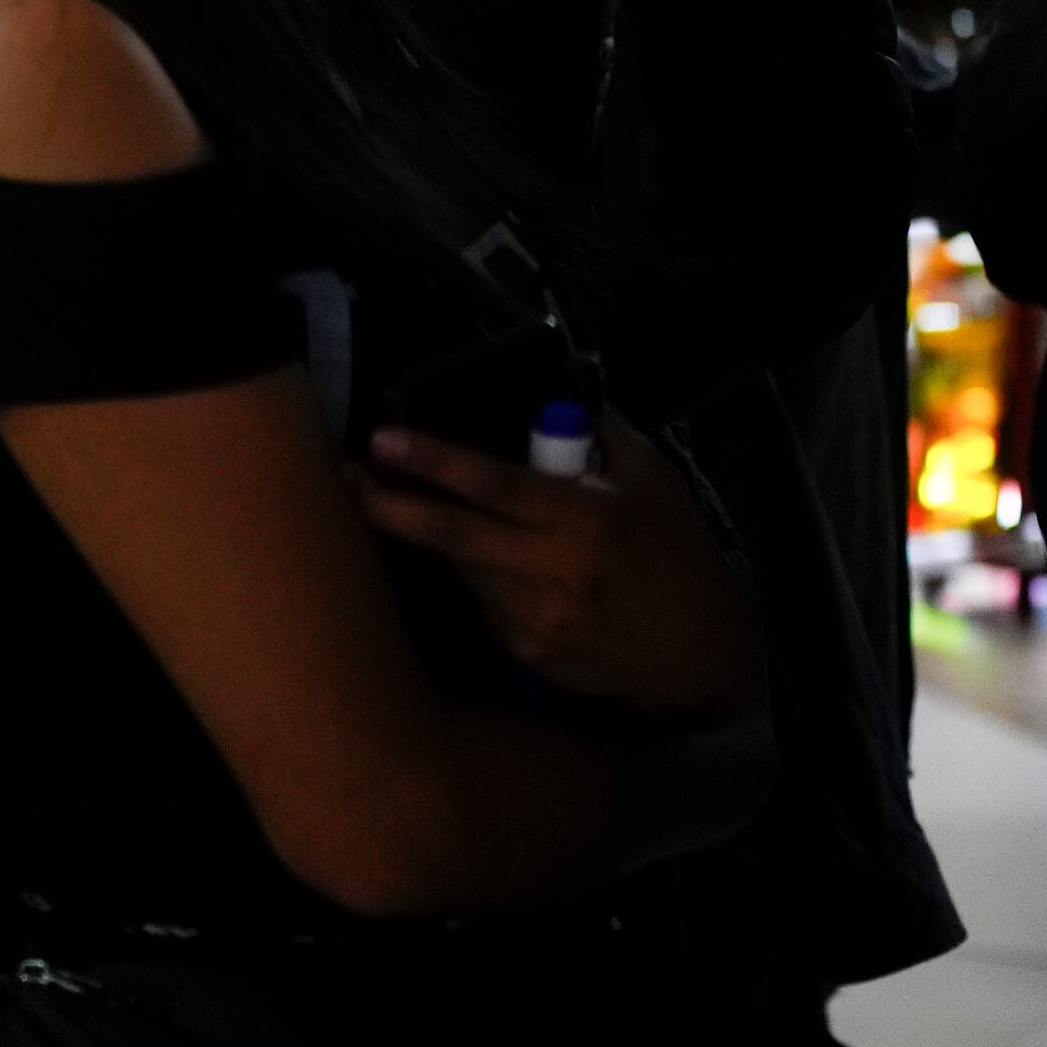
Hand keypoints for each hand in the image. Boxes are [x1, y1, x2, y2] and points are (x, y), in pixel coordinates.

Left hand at [354, 414, 754, 716]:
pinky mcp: (526, 652)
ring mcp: (536, 618)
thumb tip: (553, 394)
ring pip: (460, 568)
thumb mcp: (654, 484)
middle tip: (344, 478)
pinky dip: (474, 578)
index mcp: (588, 519)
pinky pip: (481, 602)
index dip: (435, 463)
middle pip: (452, 536)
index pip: (497, 485)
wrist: (703, 651)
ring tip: (403, 506)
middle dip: (389, 507)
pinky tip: (487, 565)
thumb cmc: (678, 554)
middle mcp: (556, 571)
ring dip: (432, 540)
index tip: (384, 441)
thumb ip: (603, 439)